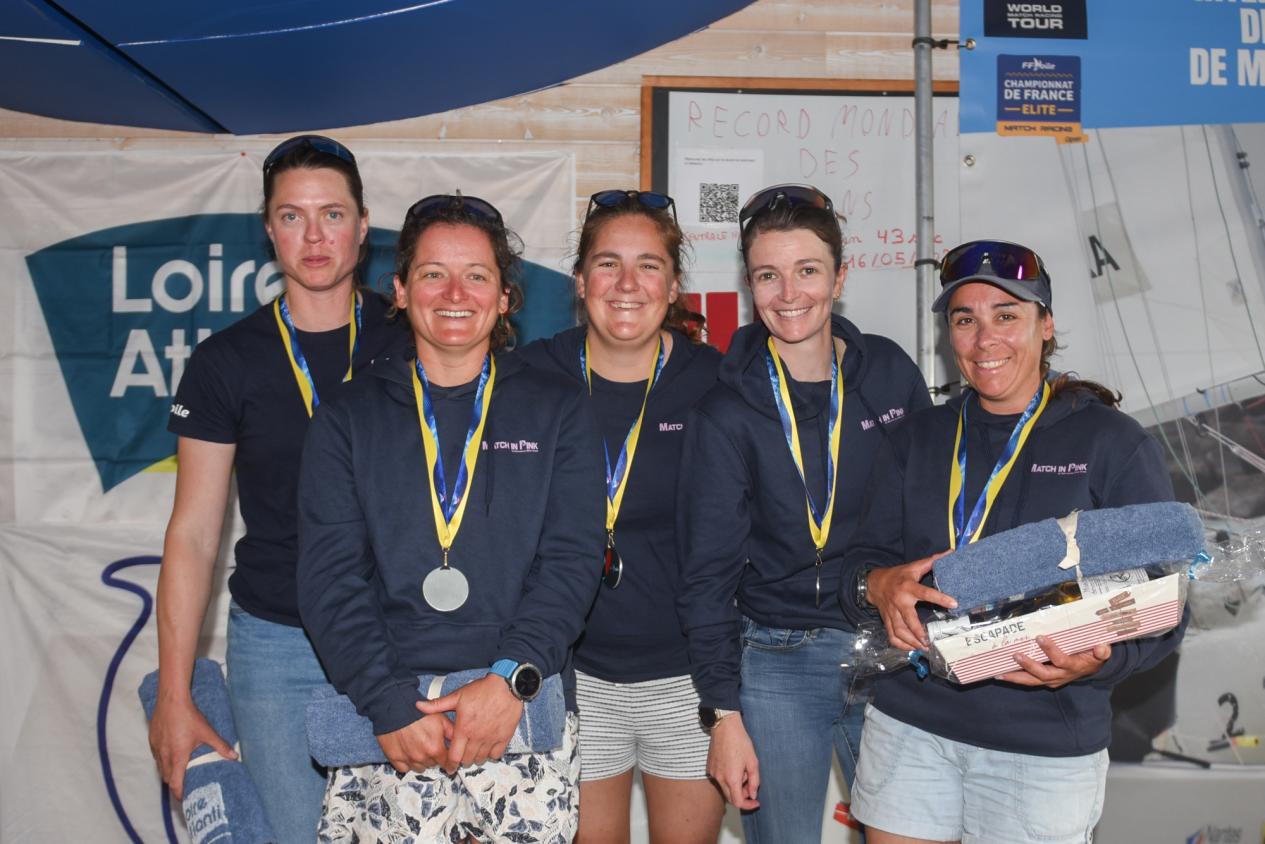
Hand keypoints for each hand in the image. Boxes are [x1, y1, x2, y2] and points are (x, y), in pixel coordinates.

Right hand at [148, 697, 236, 799]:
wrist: (171, 700)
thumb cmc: (189, 716)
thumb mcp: (207, 732)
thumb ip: (220, 746)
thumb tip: (234, 756)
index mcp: (177, 757)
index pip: (176, 783)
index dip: (179, 794)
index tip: (184, 799)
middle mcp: (164, 755)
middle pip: (167, 778)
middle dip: (175, 784)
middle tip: (184, 785)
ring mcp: (156, 748)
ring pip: (161, 768)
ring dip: (169, 773)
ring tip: (179, 773)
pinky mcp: (152, 741)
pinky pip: (156, 757)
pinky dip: (163, 761)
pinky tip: (171, 756)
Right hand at [376, 714, 452, 772]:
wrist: (395, 708)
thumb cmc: (416, 712)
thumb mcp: (441, 718)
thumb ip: (452, 732)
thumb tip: (460, 740)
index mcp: (435, 748)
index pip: (447, 763)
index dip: (450, 760)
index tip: (450, 760)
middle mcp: (422, 757)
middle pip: (433, 764)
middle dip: (435, 757)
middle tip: (432, 745)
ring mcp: (408, 759)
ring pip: (420, 768)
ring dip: (422, 761)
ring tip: (420, 747)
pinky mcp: (395, 758)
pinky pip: (404, 768)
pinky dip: (408, 763)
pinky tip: (410, 752)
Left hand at [415, 675, 521, 771]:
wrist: (507, 686)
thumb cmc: (483, 690)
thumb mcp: (458, 696)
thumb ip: (437, 705)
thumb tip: (419, 706)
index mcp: (464, 728)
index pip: (454, 756)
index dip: (450, 763)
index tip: (449, 765)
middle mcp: (477, 737)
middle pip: (467, 760)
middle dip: (462, 760)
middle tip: (461, 755)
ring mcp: (491, 738)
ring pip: (481, 759)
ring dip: (475, 758)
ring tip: (473, 751)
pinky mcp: (504, 737)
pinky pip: (496, 755)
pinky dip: (491, 755)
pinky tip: (487, 747)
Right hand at [706, 715, 759, 809]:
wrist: (725, 727)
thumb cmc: (740, 742)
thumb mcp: (753, 762)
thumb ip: (754, 782)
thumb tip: (752, 795)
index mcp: (732, 778)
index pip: (738, 802)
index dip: (748, 805)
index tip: (755, 802)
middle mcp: (720, 778)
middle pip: (730, 797)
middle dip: (742, 794)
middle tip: (750, 783)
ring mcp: (713, 773)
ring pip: (725, 788)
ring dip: (735, 785)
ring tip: (741, 769)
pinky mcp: (709, 767)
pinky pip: (719, 779)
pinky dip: (728, 778)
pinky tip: (733, 764)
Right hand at [867, 552, 955, 650]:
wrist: (874, 583)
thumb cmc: (898, 575)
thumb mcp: (913, 566)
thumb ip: (932, 561)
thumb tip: (950, 552)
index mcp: (908, 587)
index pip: (925, 593)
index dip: (940, 598)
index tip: (953, 604)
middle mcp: (899, 602)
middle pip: (908, 620)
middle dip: (919, 632)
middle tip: (931, 640)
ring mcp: (891, 613)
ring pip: (899, 631)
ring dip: (912, 642)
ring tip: (924, 647)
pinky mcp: (887, 621)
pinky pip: (892, 636)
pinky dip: (901, 645)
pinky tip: (911, 648)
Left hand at [996, 637, 1110, 688]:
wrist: (1092, 668)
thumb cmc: (1093, 655)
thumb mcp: (1101, 653)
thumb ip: (1102, 651)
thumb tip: (1102, 648)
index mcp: (1074, 667)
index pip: (1061, 660)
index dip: (1051, 651)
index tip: (1040, 637)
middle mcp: (1061, 676)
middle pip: (1043, 674)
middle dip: (1029, 666)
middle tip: (1016, 655)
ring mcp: (1052, 680)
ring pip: (1032, 681)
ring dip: (1016, 677)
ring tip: (999, 674)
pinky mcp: (1045, 680)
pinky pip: (1029, 681)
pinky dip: (1015, 679)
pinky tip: (1000, 675)